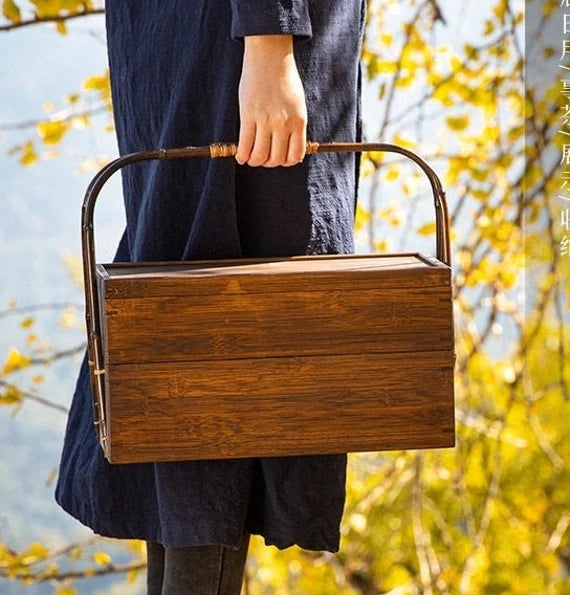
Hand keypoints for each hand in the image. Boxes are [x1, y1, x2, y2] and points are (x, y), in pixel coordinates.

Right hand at [236, 35, 307, 167]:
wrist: (269, 56)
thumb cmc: (284, 79)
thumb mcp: (297, 104)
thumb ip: (294, 125)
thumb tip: (289, 148)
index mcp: (298, 121)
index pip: (295, 155)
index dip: (286, 162)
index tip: (279, 158)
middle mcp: (283, 123)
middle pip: (276, 159)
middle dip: (268, 163)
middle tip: (263, 158)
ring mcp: (265, 120)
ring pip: (260, 156)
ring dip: (254, 161)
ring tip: (251, 158)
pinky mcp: (248, 115)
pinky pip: (245, 145)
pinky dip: (242, 155)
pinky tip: (240, 156)